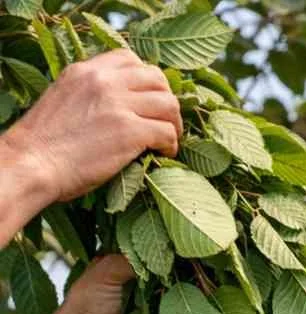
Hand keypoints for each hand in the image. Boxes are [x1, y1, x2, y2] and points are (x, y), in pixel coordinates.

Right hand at [4, 49, 181, 204]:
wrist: (33, 163)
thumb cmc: (43, 144)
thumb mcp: (63, 100)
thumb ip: (88, 94)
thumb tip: (114, 107)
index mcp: (86, 71)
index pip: (130, 59)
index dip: (147, 80)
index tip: (148, 101)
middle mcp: (105, 81)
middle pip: (156, 78)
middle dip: (166, 100)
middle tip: (165, 123)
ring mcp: (119, 104)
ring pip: (168, 104)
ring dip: (174, 124)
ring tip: (168, 141)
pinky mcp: (130, 131)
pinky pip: (167, 132)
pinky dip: (171, 145)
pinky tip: (163, 154)